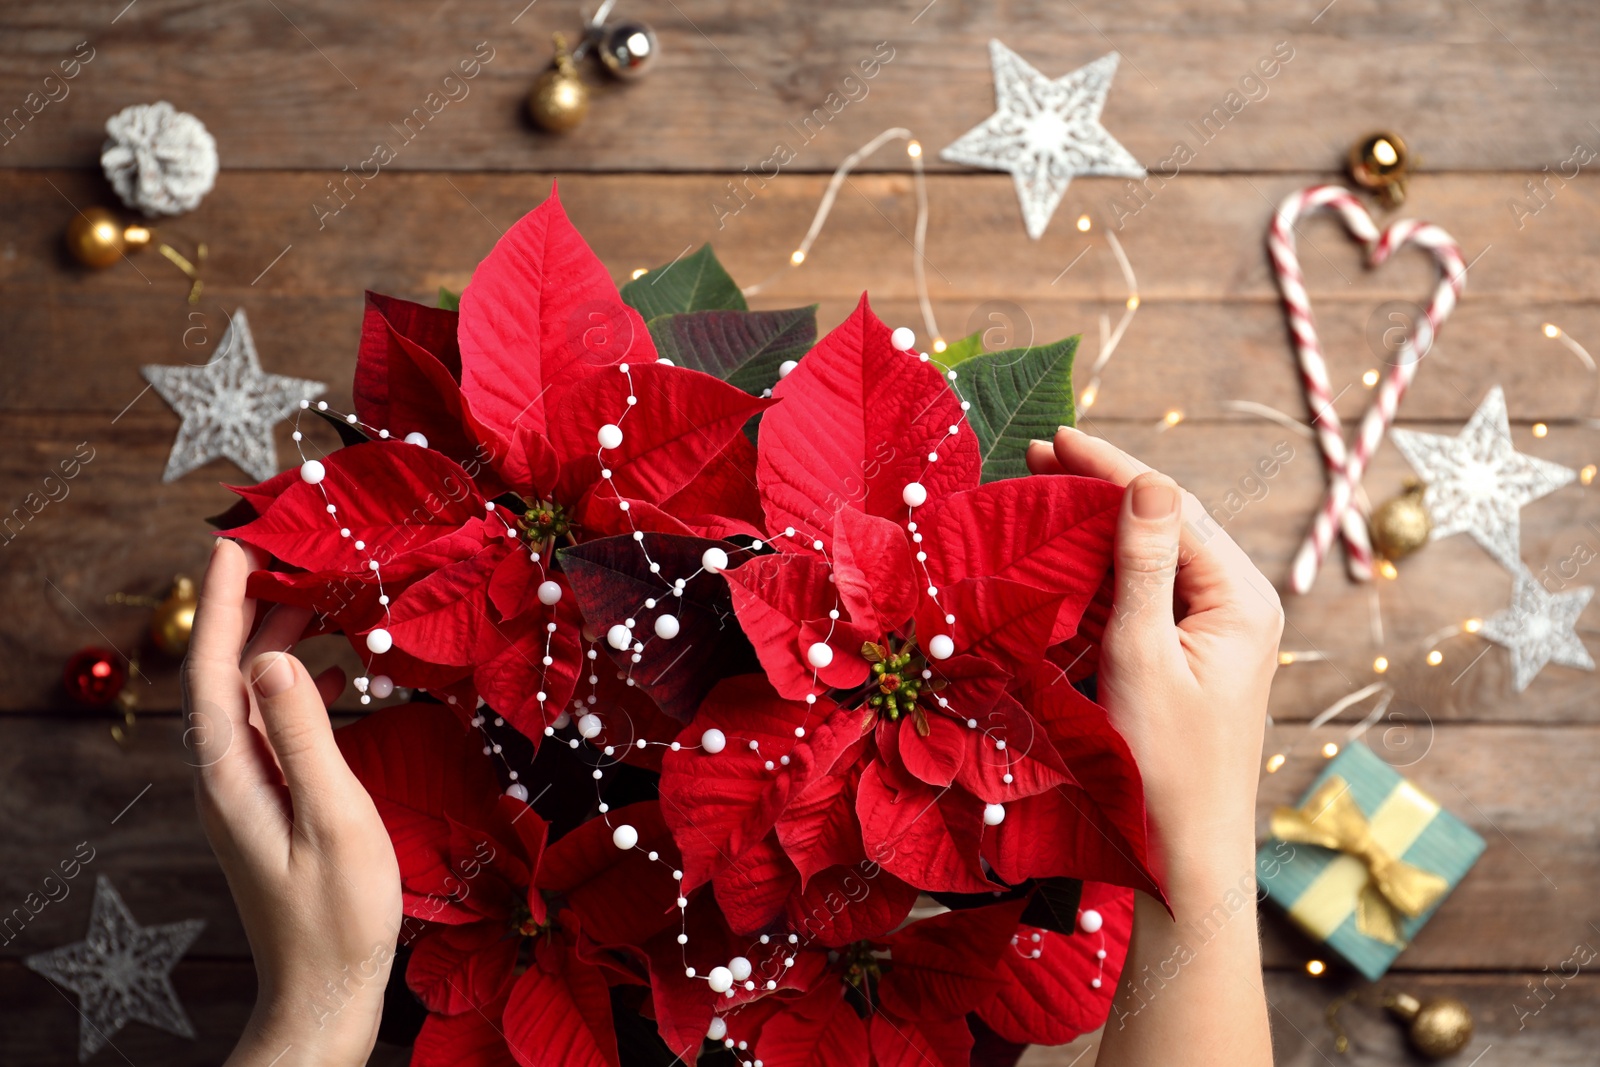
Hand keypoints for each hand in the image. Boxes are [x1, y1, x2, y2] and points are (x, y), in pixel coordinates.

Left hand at [184, 538, 400, 1066]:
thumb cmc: (338, 913)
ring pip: (251, 690)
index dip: (222, 596)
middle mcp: (228, 771)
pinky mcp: (270, 799)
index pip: (213, 664)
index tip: (237, 536)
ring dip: (277, 636)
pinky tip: (339, 671)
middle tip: (287, 544)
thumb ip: (305, 735)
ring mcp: (246, 786)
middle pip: (225, 668)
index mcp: (232, 770)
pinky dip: (301, 681)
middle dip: (249, 601)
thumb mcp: (333, 818)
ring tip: (318, 590)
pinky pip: (275, 720)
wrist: (324, 989)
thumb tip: (276, 655)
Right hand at [1028, 427, 1278, 1066]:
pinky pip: (1149, 595)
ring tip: (1043, 493)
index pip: (1171, 508)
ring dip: (1099, 526)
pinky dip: (1106, 571)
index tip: (1055, 438)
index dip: (1110, 469)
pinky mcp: (1192, 656)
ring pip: (1155, 557)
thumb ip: (1146, 566)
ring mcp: (1218, 632)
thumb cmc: (1163, 765)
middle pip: (1166, 523)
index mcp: (1242, 598)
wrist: (1183, 855)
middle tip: (1037, 457)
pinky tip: (1067, 556)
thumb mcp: (1143, 657)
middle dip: (1102, 488)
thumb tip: (1148, 483)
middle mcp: (1239, 606)